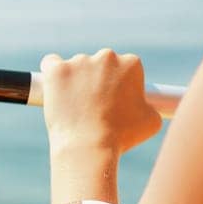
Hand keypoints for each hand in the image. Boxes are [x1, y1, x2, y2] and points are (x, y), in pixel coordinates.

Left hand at [39, 49, 162, 155]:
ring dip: (75, 81)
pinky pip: (51, 63)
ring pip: (75, 67)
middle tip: (92, 105)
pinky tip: (53, 86)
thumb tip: (149, 104)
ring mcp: (79, 61)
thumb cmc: (122, 137)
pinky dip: (51, 73)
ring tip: (75, 107)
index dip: (118, 85)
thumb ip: (150, 105)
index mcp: (131, 63)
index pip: (123, 68)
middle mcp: (107, 56)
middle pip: (99, 65)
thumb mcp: (152, 121)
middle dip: (97, 81)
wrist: (89, 147)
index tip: (112, 100)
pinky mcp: (56, 70)